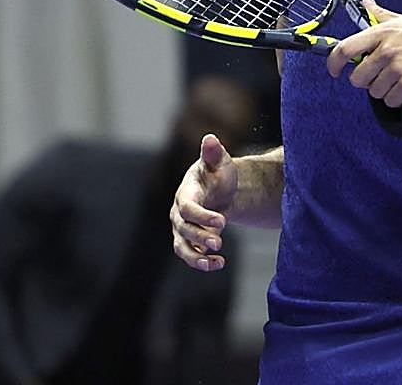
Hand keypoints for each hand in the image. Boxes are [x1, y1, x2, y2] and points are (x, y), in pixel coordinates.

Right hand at [170, 133, 237, 271]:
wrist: (220, 190)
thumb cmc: (218, 173)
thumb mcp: (219, 162)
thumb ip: (214, 153)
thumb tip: (210, 138)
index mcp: (186, 192)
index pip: (187, 207)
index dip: (201, 216)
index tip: (223, 222)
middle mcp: (178, 212)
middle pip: (183, 228)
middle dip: (200, 236)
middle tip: (219, 242)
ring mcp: (182, 227)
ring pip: (182, 246)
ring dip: (197, 256)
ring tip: (217, 261)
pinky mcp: (189, 240)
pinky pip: (190, 254)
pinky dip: (202, 261)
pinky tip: (219, 264)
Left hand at [326, 0, 401, 106]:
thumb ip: (380, 14)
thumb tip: (365, 1)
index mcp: (382, 33)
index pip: (344, 49)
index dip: (334, 64)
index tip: (335, 71)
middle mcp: (386, 50)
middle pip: (357, 77)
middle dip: (366, 81)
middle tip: (382, 76)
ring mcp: (397, 68)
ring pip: (374, 91)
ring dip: (385, 90)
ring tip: (401, 80)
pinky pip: (391, 101)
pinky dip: (398, 99)